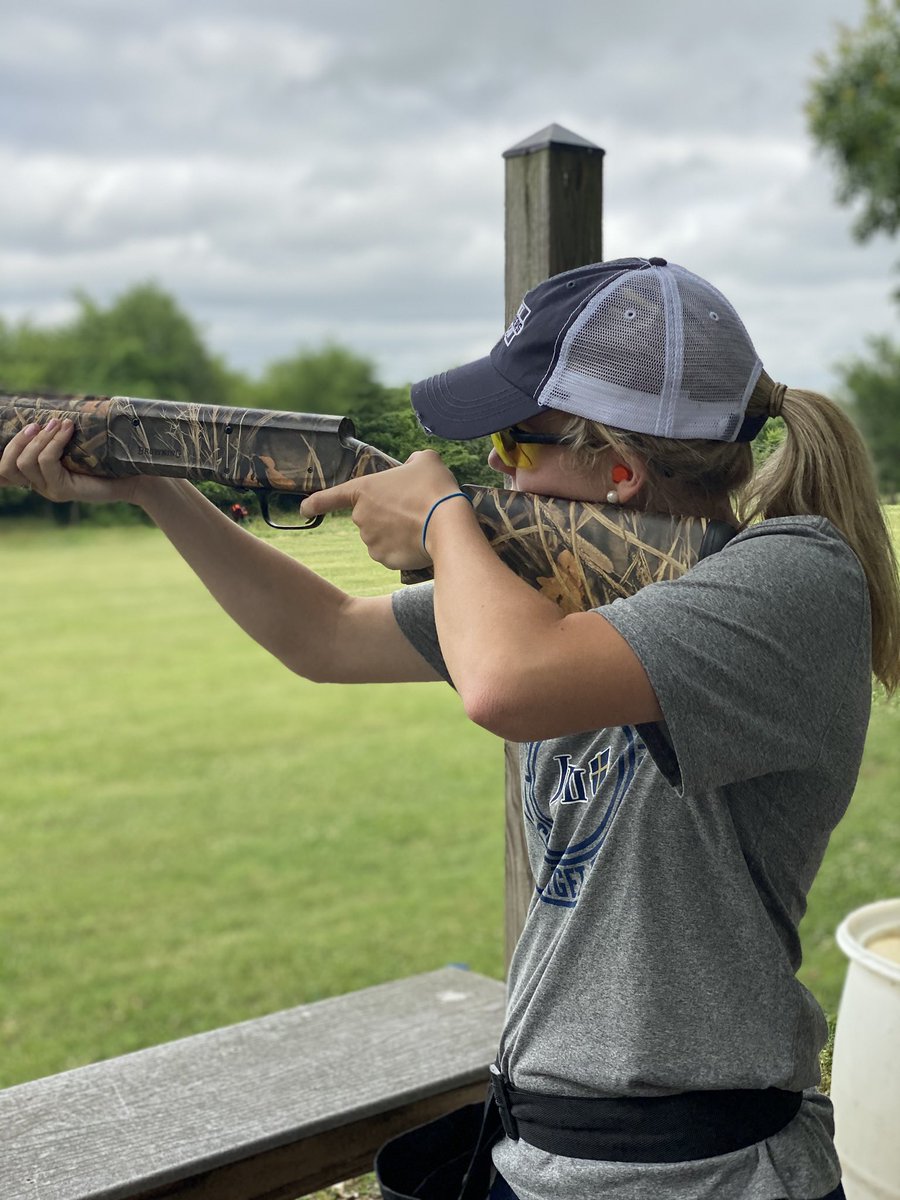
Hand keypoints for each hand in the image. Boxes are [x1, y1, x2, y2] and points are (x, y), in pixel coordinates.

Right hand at [0, 419, 138, 504]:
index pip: (4, 474)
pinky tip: (68, 429)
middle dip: (18, 441)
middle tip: (37, 424)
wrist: (133, 478)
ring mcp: (50, 490)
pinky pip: (47, 462)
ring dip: (39, 438)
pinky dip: (54, 442)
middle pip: (8, 467)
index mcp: (38, 476)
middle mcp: (40, 486)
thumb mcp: (77, 445)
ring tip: (57, 423)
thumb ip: (57, 436)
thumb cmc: (106, 459)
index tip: (8, 436)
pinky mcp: (64, 490)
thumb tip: (49, 411)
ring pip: (26, 463)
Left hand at [301, 450, 465, 570]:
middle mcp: (361, 517)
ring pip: (380, 536)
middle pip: (369, 517)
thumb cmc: (434, 489)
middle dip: (386, 515)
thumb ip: (414, 461)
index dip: (316, 504)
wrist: (447, 525)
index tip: (304, 510)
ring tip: (419, 524)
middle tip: (412, 508)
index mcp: (364, 490)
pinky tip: (419, 540)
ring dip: (394, 532)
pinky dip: (402, 549)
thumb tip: (414, 465)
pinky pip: (390, 554)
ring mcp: (370, 540)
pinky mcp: (384, 559)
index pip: (330, 497)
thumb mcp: (426, 462)